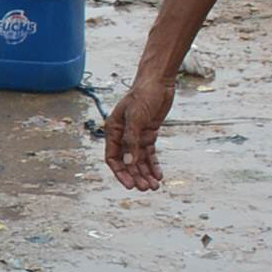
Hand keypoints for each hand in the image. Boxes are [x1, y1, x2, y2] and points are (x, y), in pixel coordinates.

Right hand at [102, 73, 174, 190]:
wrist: (158, 82)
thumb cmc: (143, 96)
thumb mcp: (136, 118)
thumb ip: (132, 141)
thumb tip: (130, 163)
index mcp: (113, 130)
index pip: (113, 158)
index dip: (121, 173)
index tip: (130, 185)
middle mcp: (123, 135)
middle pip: (127, 162)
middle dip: (136, 176)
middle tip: (146, 188)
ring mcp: (136, 135)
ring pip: (139, 160)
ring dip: (145, 173)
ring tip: (154, 186)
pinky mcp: (148, 134)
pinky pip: (149, 154)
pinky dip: (154, 165)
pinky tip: (159, 175)